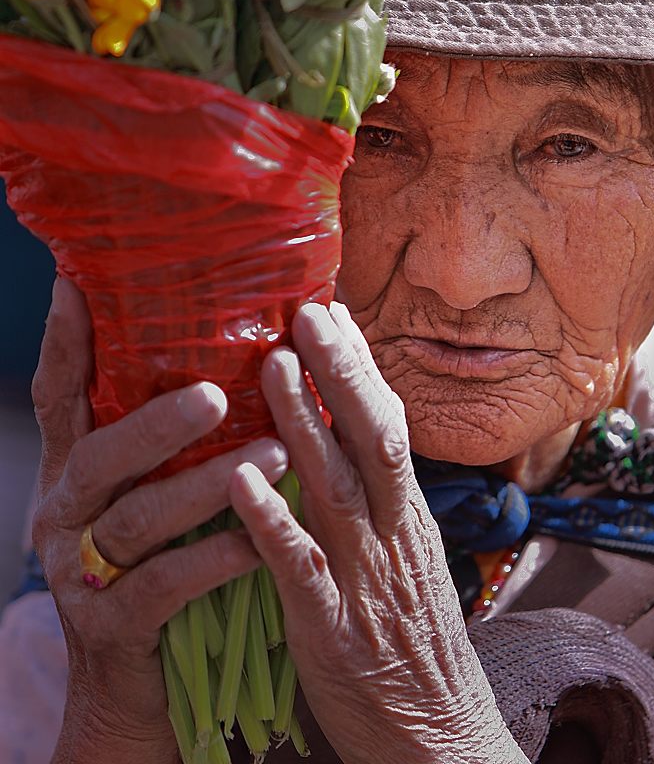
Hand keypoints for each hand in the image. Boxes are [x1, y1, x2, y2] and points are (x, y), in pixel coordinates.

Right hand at [31, 278, 287, 762]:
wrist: (139, 689)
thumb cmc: (161, 565)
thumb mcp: (154, 494)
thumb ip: (170, 440)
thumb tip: (227, 357)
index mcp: (77, 471)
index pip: (61, 395)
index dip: (64, 340)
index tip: (78, 283)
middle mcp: (67, 513)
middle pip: (98, 454)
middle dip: (155, 421)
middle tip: (217, 392)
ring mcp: (82, 574)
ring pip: (135, 518)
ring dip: (204, 483)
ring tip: (273, 449)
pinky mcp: (112, 628)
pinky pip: (163, 586)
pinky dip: (211, 559)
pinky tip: (256, 540)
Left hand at [229, 301, 529, 763]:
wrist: (438, 740)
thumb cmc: (411, 643)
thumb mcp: (406, 561)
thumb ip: (376, 502)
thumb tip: (341, 439)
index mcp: (408, 516)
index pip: (389, 424)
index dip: (361, 367)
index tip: (333, 312)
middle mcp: (394, 535)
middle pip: (374, 438)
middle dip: (342, 372)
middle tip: (306, 313)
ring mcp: (367, 581)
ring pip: (338, 488)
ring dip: (305, 424)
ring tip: (272, 367)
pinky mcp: (334, 634)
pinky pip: (301, 569)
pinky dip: (273, 521)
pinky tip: (241, 481)